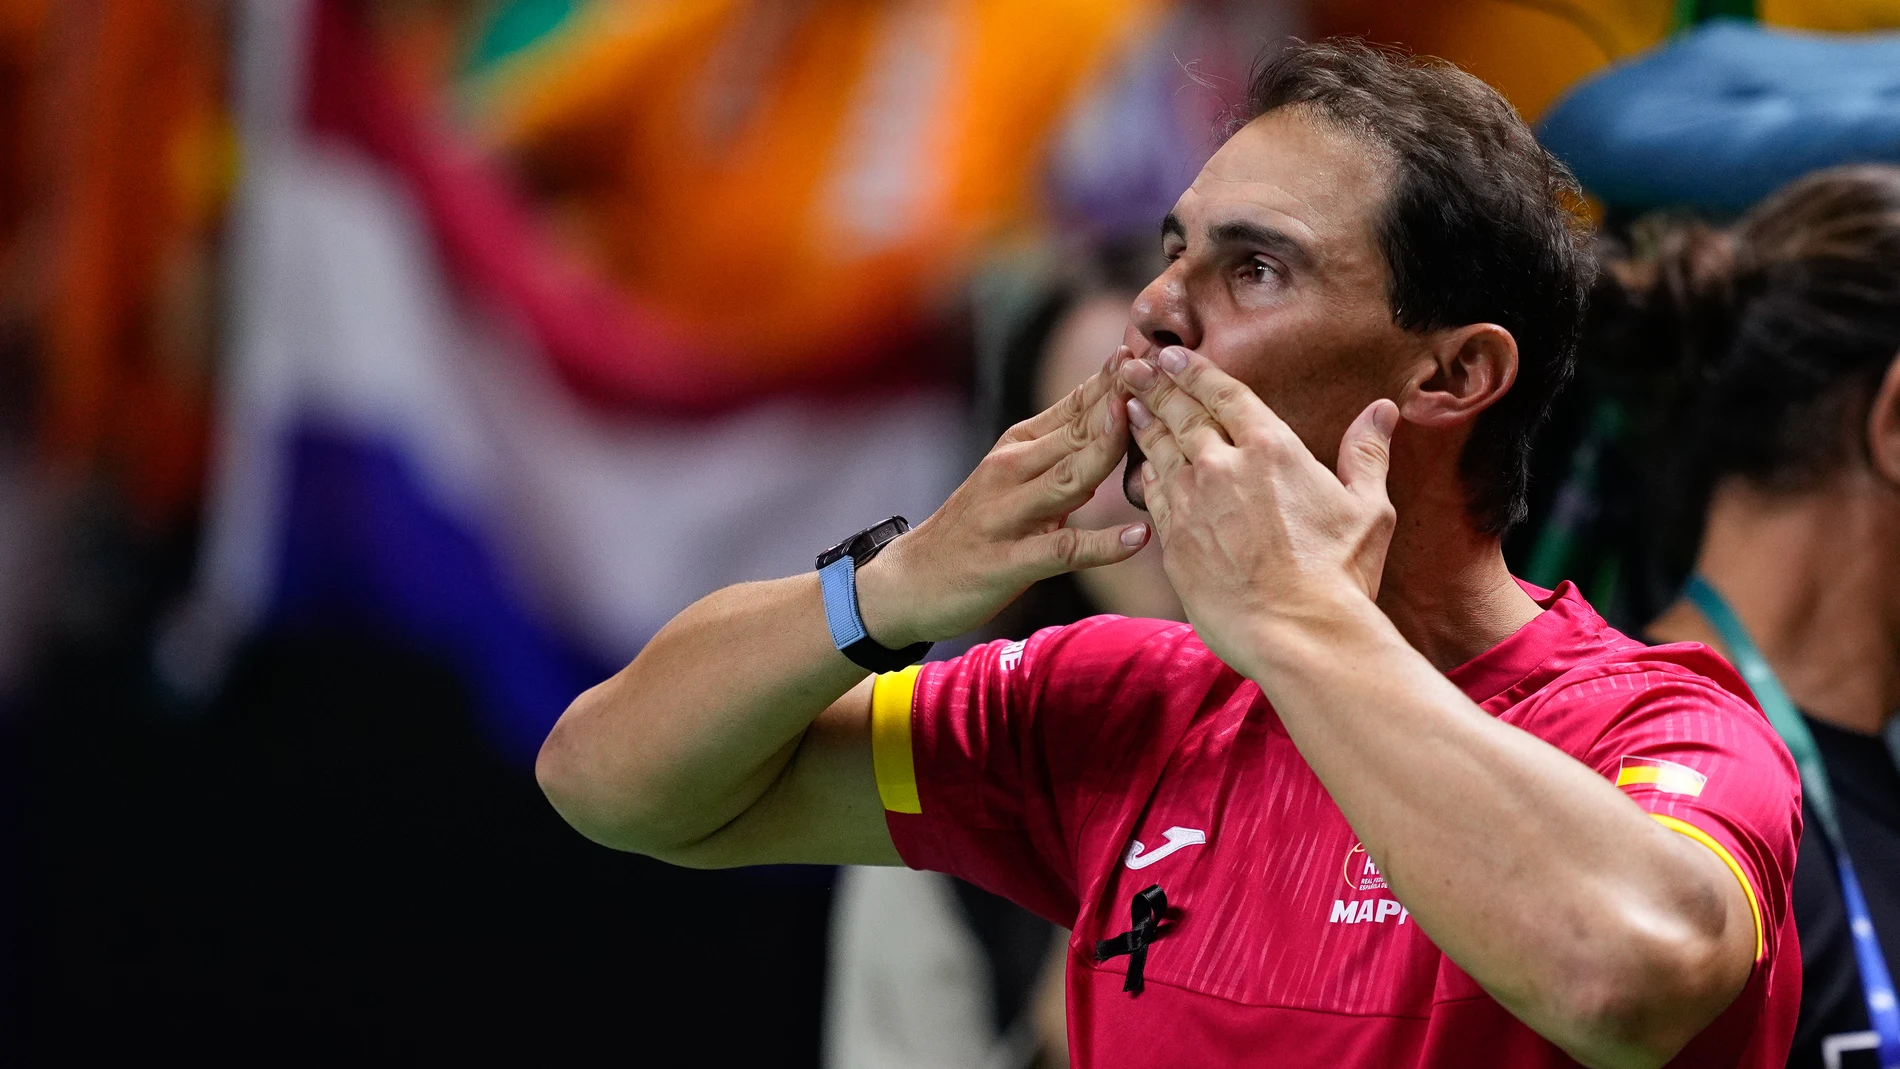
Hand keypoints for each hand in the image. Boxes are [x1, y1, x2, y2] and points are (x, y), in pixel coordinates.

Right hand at [855, 349, 1151, 646]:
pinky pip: (1063, 550)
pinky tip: (1137, 538)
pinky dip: (1102, 545)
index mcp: (1018, 447)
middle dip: (1121, 401)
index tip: (1153, 352)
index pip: (1075, 404)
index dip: (1114, 379)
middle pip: (1077, 431)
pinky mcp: (1009, 561)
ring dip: (1106, 452)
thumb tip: (1114, 425)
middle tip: (1165, 374)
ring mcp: (1009, 515)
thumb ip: (1061, 454)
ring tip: (1147, 430)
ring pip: (1069, 479)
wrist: (909, 581)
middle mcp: (1012, 470)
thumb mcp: (1012, 478)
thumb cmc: (973, 528)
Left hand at [1117, 345, 1398, 672]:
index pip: (1225, 395)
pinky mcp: (1173, 542)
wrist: (1298, 633)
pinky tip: (1140, 466)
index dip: (1195, 371)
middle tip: (1130, 366)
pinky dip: (1144, 474)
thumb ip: (1366, 453)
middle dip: (1154, 385)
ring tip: (1128, 403)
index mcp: (1272, 449)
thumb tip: (1382, 410)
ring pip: (1159, 451)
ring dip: (1143, 423)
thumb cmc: (1340, 574)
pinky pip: (1152, 497)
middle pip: (1182, 415)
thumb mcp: (1367, 508)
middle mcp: (1223, 467)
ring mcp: (1191, 504)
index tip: (1172, 355)